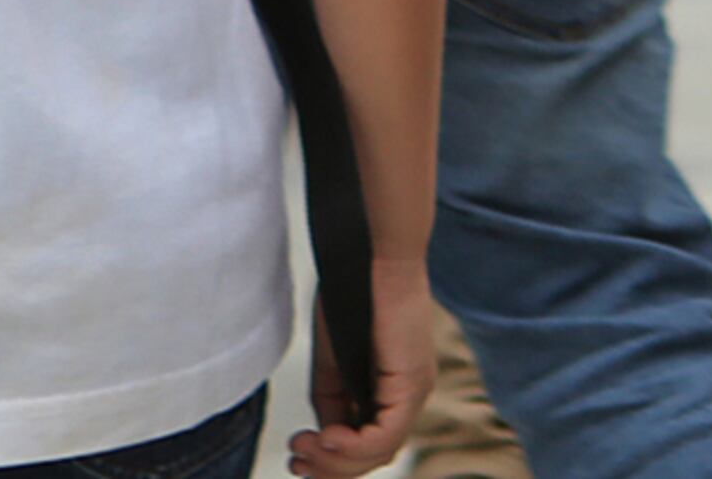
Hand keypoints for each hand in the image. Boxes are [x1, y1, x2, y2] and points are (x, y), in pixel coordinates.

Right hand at [292, 254, 437, 476]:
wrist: (372, 254)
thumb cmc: (355, 294)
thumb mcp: (335, 362)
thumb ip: (334, 400)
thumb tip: (325, 439)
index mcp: (394, 389)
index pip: (369, 444)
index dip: (333, 462)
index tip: (296, 458)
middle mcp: (410, 394)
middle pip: (374, 456)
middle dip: (330, 468)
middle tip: (296, 461)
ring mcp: (415, 389)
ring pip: (380, 452)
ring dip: (336, 460)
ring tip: (304, 447)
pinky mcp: (411, 382)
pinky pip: (385, 434)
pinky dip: (352, 446)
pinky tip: (326, 438)